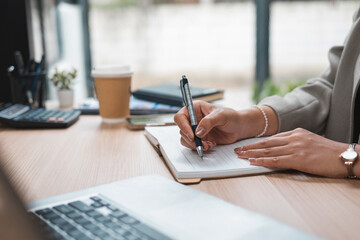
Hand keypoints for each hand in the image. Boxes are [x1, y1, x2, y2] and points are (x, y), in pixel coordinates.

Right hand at [174, 101, 243, 150]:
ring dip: (195, 145)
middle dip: (191, 139)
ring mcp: (195, 130)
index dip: (183, 126)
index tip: (192, 135)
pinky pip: (193, 145)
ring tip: (208, 145)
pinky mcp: (199, 139)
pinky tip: (210, 145)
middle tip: (201, 143)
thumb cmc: (231, 117)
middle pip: (182, 130)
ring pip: (186, 139)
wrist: (238, 128)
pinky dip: (200, 147)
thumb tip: (198, 132)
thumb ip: (209, 122)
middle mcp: (193, 119)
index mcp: (195, 109)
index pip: (180, 116)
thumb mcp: (221, 116)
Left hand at [234, 128, 348, 177]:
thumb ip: (295, 142)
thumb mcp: (310, 141)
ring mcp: (295, 148)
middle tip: (237, 150)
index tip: (247, 145)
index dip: (257, 142)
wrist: (345, 156)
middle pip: (266, 143)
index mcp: (296, 133)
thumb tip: (280, 148)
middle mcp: (293, 138)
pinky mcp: (298, 158)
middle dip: (250, 147)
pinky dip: (262, 161)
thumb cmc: (329, 152)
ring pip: (268, 151)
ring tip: (240, 156)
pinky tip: (253, 162)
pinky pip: (276, 160)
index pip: (272, 138)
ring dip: (252, 154)